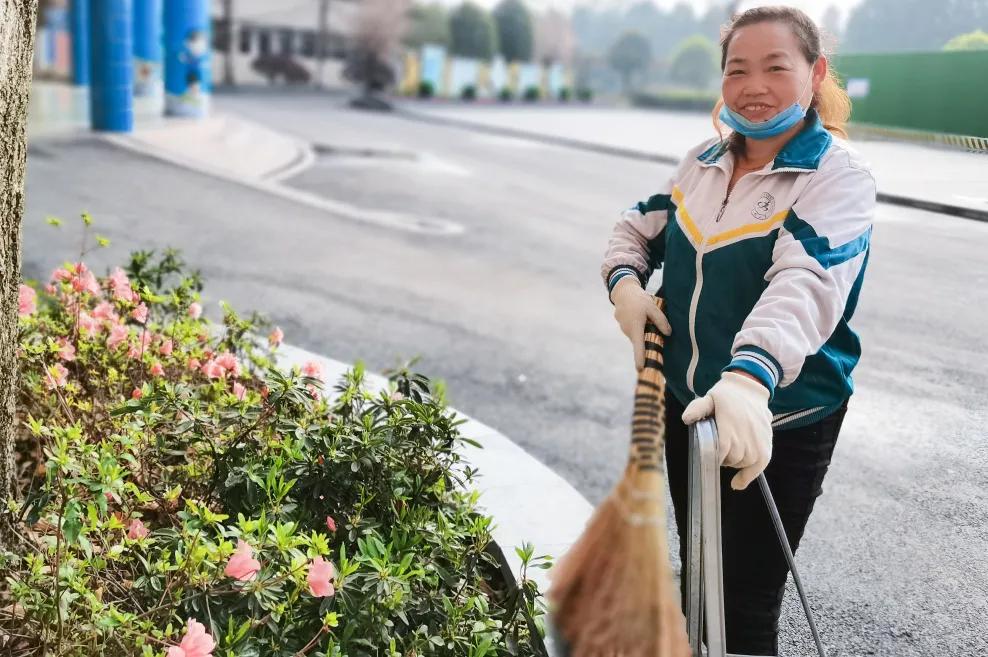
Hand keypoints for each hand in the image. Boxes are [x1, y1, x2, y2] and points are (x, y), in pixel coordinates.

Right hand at [610, 277, 670, 370]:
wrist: (623, 291)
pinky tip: (639, 315)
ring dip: (643, 330)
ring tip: (645, 316)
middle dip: (647, 339)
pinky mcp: (623, 325)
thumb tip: (668, 333)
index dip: (640, 358)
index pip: (638, 346)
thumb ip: (661, 321)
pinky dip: (638, 326)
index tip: (641, 369)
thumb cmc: (639, 299)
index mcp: (635, 327)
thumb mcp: (653, 308)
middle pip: (640, 340)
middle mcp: (628, 330)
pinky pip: (633, 330)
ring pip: (637, 335)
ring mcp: (624, 328)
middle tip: (652, 325)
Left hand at [681, 371, 772, 489]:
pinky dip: (750, 475)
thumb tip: (686, 419)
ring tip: (729, 457)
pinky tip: (738, 483)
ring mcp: (758, 439)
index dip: (714, 458)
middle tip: (718, 453)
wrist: (751, 387)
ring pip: (745, 463)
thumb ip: (697, 408)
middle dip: (723, 459)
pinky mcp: (767, 442)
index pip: (721, 451)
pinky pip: (760, 464)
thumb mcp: (708, 398)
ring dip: (735, 464)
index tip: (708, 458)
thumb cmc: (726, 394)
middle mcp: (746, 434)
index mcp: (730, 425)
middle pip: (732, 459)